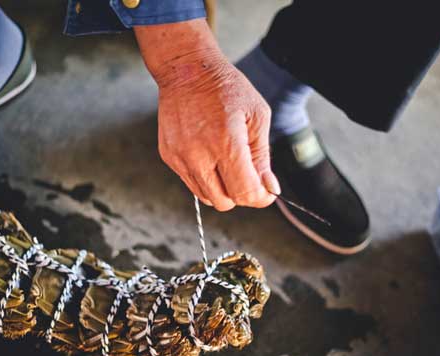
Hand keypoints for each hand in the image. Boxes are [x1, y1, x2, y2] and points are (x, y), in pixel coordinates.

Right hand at [135, 20, 279, 210]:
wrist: (187, 70)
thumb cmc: (226, 88)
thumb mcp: (257, 117)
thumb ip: (262, 157)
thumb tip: (269, 188)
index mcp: (226, 143)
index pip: (245, 192)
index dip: (261, 198)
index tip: (267, 192)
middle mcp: (199, 155)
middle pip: (224, 202)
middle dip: (241, 195)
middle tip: (249, 177)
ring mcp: (180, 157)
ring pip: (206, 197)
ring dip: (222, 189)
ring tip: (229, 165)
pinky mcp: (169, 156)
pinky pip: (191, 183)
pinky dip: (206, 178)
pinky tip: (211, 156)